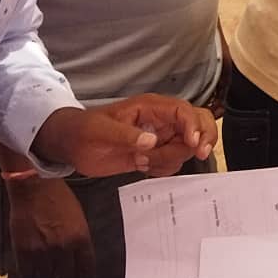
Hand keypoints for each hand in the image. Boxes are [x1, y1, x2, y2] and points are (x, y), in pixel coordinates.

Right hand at [6, 176, 94, 277]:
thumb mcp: (78, 217)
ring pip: (46, 275)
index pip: (87, 268)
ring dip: (46, 273)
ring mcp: (42, 250)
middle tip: (61, 272)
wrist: (34, 187)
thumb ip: (79, 238)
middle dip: (64, 275)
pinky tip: (32, 267)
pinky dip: (30, 271)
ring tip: (45, 267)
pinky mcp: (23, 250)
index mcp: (80, 238)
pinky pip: (27, 271)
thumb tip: (79, 256)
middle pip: (65, 275)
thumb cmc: (59, 198)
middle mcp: (62, 247)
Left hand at [32, 96, 215, 178]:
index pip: (184, 111)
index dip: (194, 126)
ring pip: (186, 148)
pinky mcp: (156, 154)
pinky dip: (163, 169)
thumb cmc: (84, 131)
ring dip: (169, 160)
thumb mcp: (100, 131)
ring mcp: (161, 138)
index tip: (193, 144)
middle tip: (200, 154)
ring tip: (140, 161)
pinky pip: (173, 163)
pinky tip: (142, 167)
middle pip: (198, 124)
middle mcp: (161, 121)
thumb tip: (152, 142)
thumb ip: (125, 136)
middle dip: (204, 138)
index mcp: (151, 108)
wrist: (73, 146)